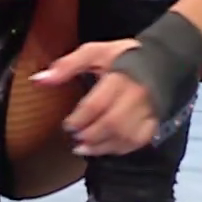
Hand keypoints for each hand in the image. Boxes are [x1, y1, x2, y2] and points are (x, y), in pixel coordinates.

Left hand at [31, 39, 158, 157]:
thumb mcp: (93, 52)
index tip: (67, 125)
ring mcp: (148, 110)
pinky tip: (105, 149)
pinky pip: (138, 141)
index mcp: (120, 77)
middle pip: (111, 123)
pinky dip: (120, 149)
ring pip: (125, 136)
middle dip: (90, 135)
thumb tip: (38, 80)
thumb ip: (67, 66)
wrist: (162, 59)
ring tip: (84, 148)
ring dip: (102, 146)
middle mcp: (136, 96)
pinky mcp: (155, 121)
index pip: (97, 104)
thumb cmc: (123, 55)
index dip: (79, 119)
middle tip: (75, 138)